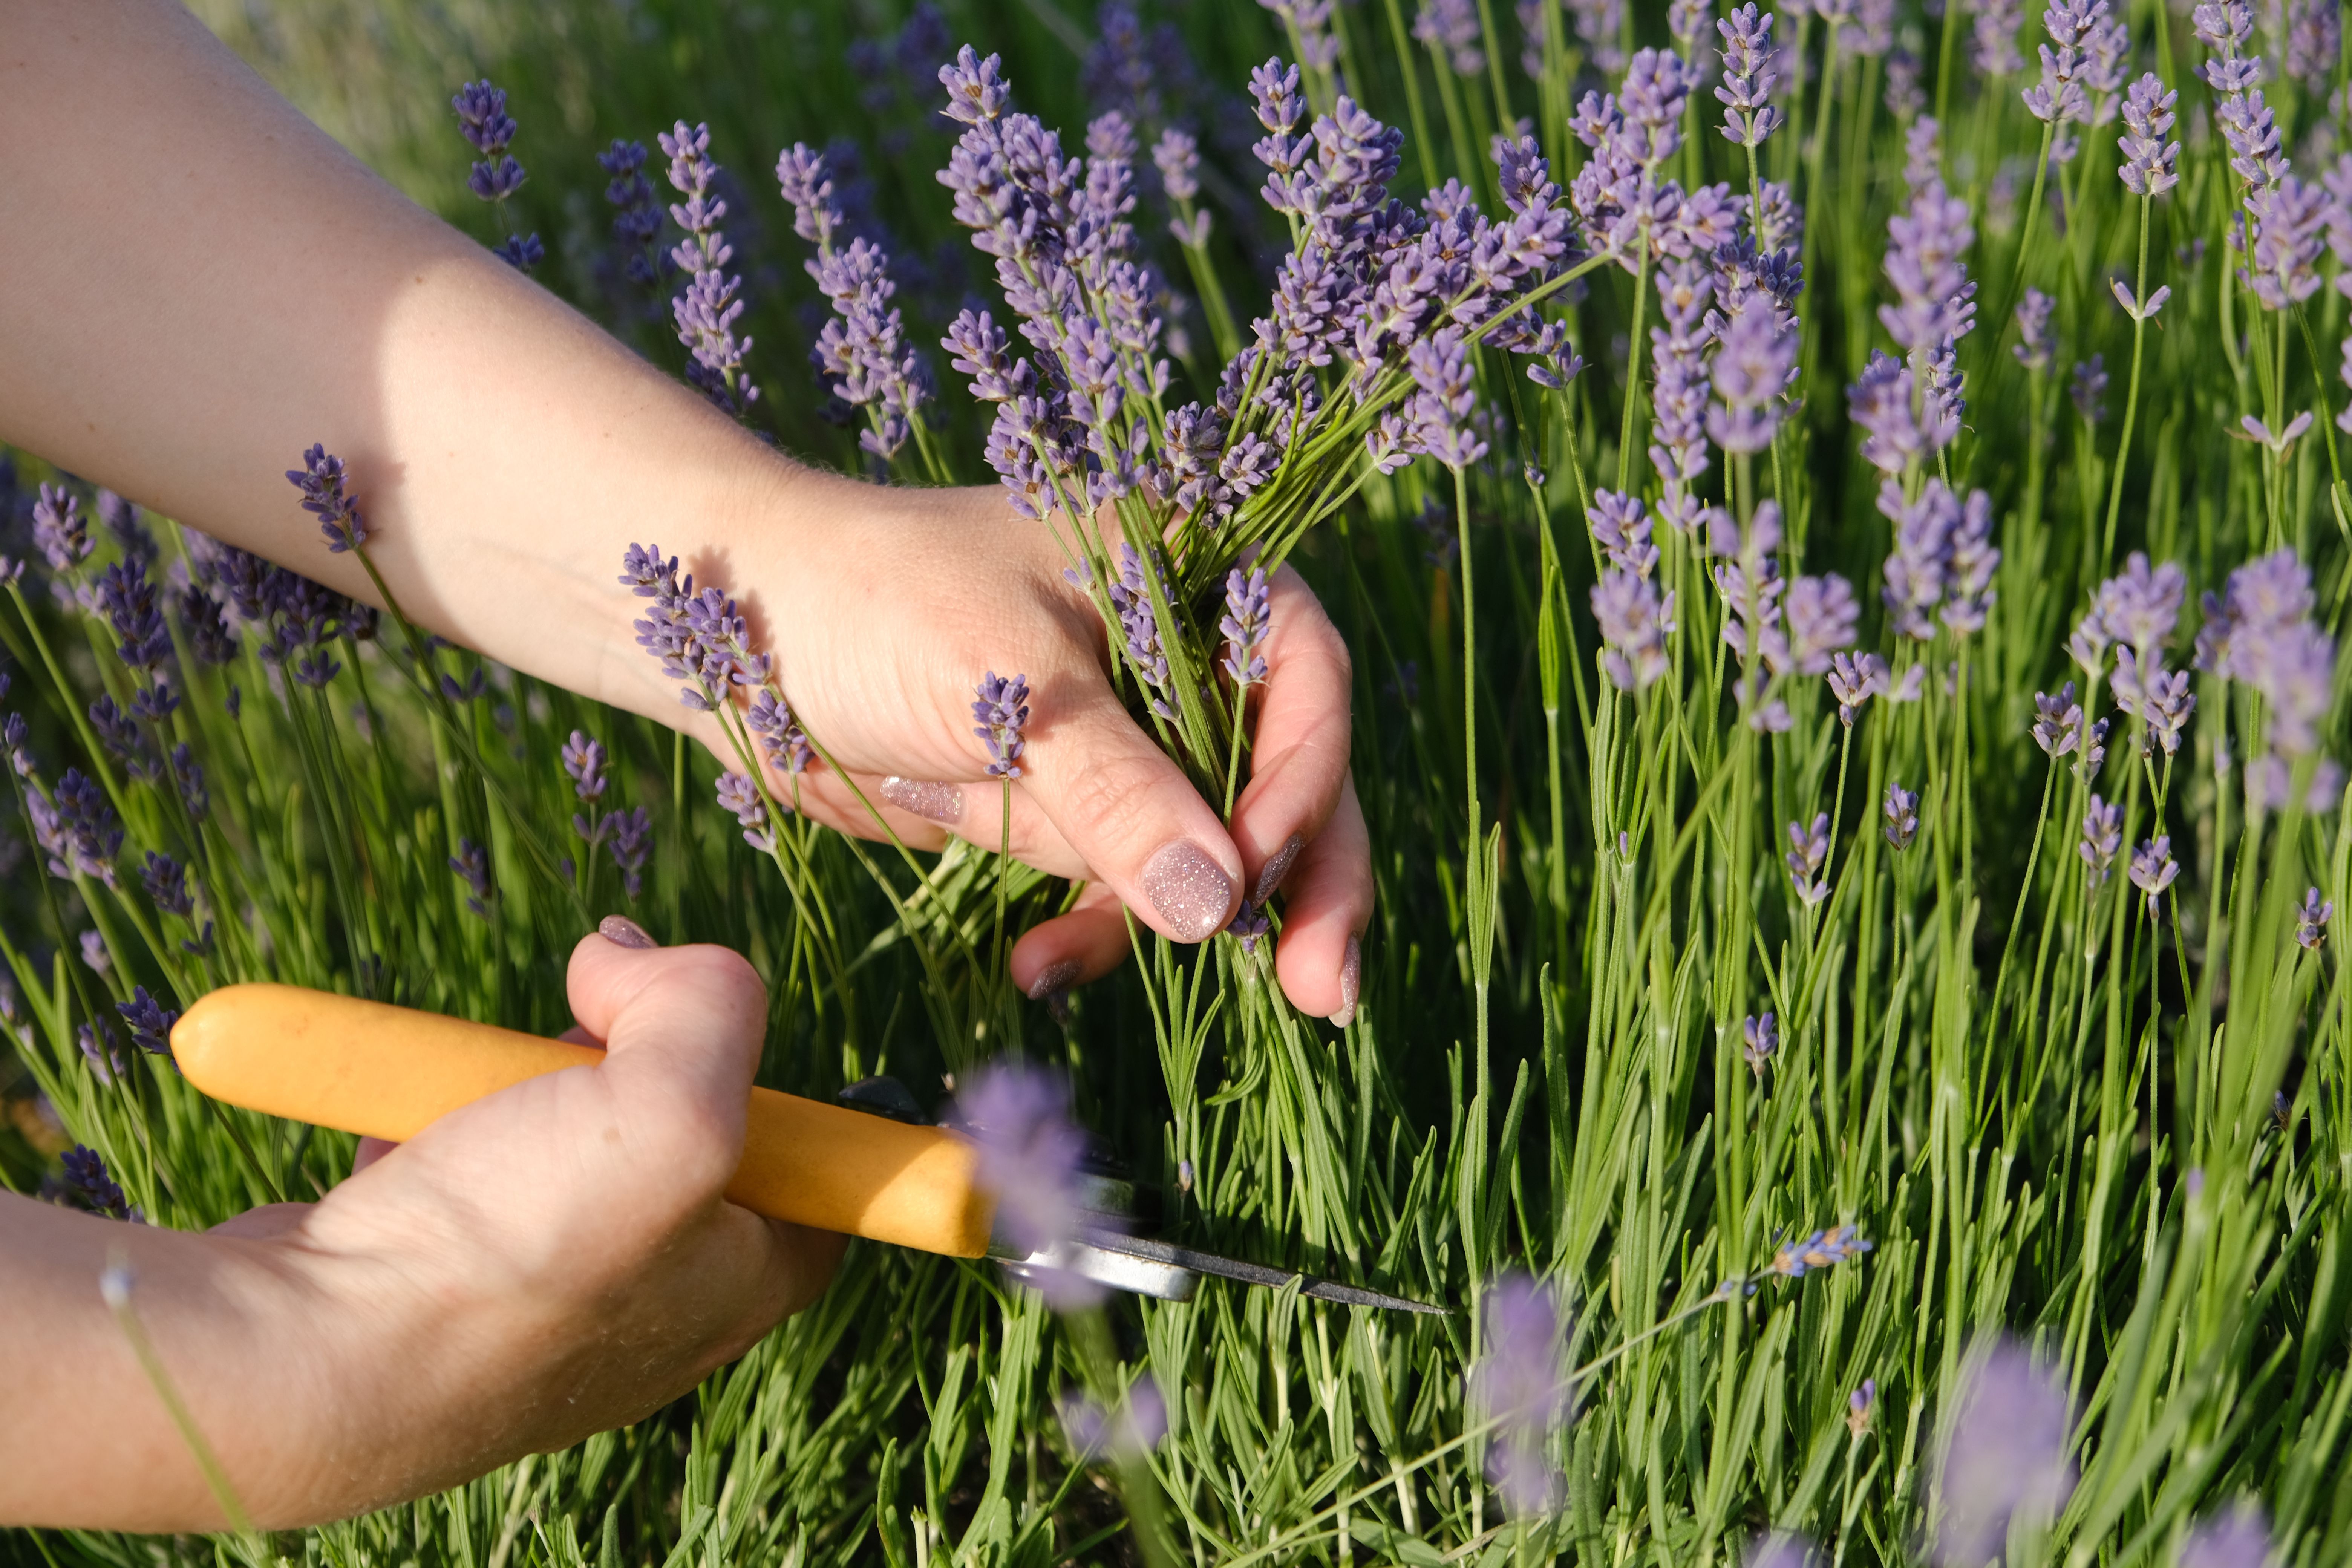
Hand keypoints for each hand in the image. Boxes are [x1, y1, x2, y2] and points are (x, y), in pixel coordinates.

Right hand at [0, 928, 839, 1529]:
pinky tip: (407, 1132)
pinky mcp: (446, 1273)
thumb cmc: (508, 1255)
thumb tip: (633, 954)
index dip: (766, 1069)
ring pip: (559, 1126)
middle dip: (620, 1051)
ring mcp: (543, 1292)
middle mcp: (655, 1298)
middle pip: (674, 1117)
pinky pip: (462, 1158)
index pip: (811, 1155)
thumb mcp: (674, 1109)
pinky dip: (432, 1121)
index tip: (697, 1026)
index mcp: (743, 1279)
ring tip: (474, 1090)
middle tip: (574, 1035)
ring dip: (515, 1078)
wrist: (304, 1355)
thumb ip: (709, 1005)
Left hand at [729, 475, 1371, 1021]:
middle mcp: (1175, 651)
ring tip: (1059, 963)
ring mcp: (1126, 735)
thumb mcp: (1005, 688)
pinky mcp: (1070, 803)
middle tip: (1321, 992)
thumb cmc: (868, 604)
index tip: (1256, 869)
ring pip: (1206, 849)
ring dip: (1162, 922)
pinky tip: (1037, 967)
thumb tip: (1220, 903)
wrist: (733, 634)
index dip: (1301, 778)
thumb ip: (1119, 792)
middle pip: (1285, 776)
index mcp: (1186, 571)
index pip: (1301, 678)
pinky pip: (1122, 886)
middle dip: (1298, 885)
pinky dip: (1091, 933)